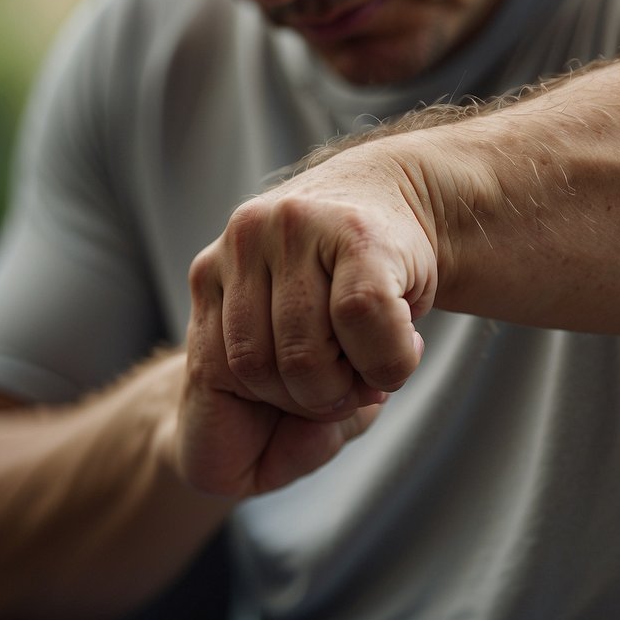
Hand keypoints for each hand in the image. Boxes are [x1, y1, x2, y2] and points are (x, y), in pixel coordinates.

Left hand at [176, 148, 437, 495]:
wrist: (402, 193)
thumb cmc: (348, 288)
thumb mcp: (295, 340)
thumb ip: (283, 394)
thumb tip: (314, 426)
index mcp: (213, 270)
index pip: (216, 373)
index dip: (272, 404)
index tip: (323, 396)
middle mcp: (244, 240)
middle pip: (257, 368)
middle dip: (312, 399)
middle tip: (356, 383)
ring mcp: (293, 229)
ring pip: (306, 355)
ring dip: (352, 384)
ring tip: (377, 361)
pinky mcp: (352, 233)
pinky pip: (360, 321)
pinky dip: (389, 359)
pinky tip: (407, 347)